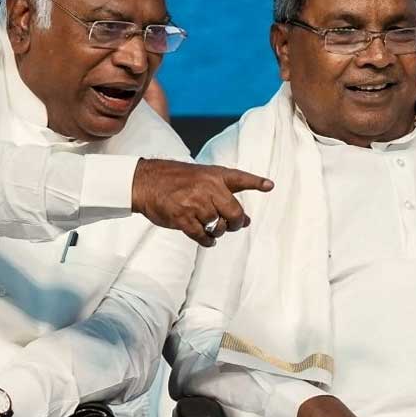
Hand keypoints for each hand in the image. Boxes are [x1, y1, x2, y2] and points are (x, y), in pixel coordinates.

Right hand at [131, 158, 273, 246]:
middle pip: (234, 213)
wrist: (146, 182)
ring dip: (217, 232)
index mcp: (215, 175)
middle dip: (235, 224)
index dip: (256, 182)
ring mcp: (195, 203)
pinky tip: (206, 239)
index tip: (269, 186)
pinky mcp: (182, 217)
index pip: (240, 178)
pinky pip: (201, 235)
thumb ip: (225, 195)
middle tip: (231, 226)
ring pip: (218, 227)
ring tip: (211, 229)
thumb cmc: (176, 180)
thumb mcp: (202, 177)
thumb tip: (246, 220)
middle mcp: (208, 188)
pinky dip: (207, 241)